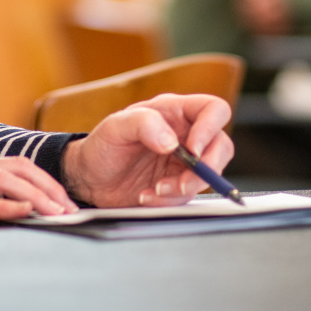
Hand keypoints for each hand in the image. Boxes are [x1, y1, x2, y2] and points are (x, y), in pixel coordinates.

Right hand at [0, 156, 77, 230]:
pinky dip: (3, 205)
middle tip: (71, 209)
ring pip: (3, 180)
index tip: (63, 200)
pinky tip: (23, 211)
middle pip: (17, 168)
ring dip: (36, 196)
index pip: (14, 165)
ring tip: (56, 213)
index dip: (43, 180)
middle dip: (49, 187)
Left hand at [60, 94, 233, 206]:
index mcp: (175, 111)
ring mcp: (183, 162)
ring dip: (185, 188)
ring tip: (155, 190)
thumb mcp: (115, 127)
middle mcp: (185, 135)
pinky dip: (170, 200)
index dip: (211, 129)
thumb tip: (172, 142)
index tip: (193, 150)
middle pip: (221, 146)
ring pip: (208, 175)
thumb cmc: (102, 145)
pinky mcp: (177, 185)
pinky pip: (188, 195)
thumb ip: (144, 124)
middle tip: (181, 183)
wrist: (89, 178)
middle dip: (205, 169)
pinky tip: (146, 196)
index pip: (214, 110)